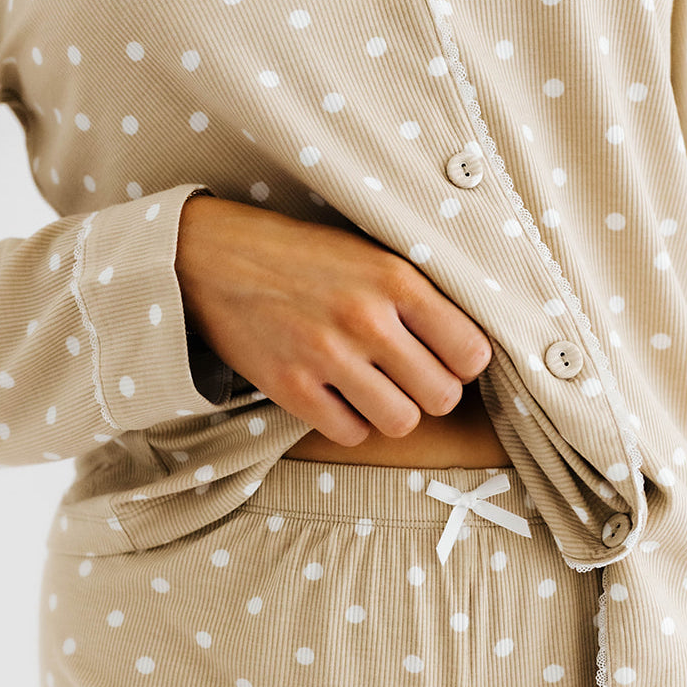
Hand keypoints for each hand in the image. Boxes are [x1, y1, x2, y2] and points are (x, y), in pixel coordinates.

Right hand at [175, 195, 492, 447]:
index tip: (447, 359)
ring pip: (401, 421)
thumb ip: (416, 294)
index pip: (471, 352)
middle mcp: (366, 318)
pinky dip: (350, 422)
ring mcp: (327, 356)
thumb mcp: (368, 252)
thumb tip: (467, 345)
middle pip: (442, 396)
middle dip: (431, 393)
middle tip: (410, 378)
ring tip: (376, 390)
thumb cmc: (300, 255)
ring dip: (393, 412)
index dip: (464, 363)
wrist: (215, 257)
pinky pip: (351, 433)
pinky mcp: (291, 387)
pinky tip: (339, 398)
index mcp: (396, 279)